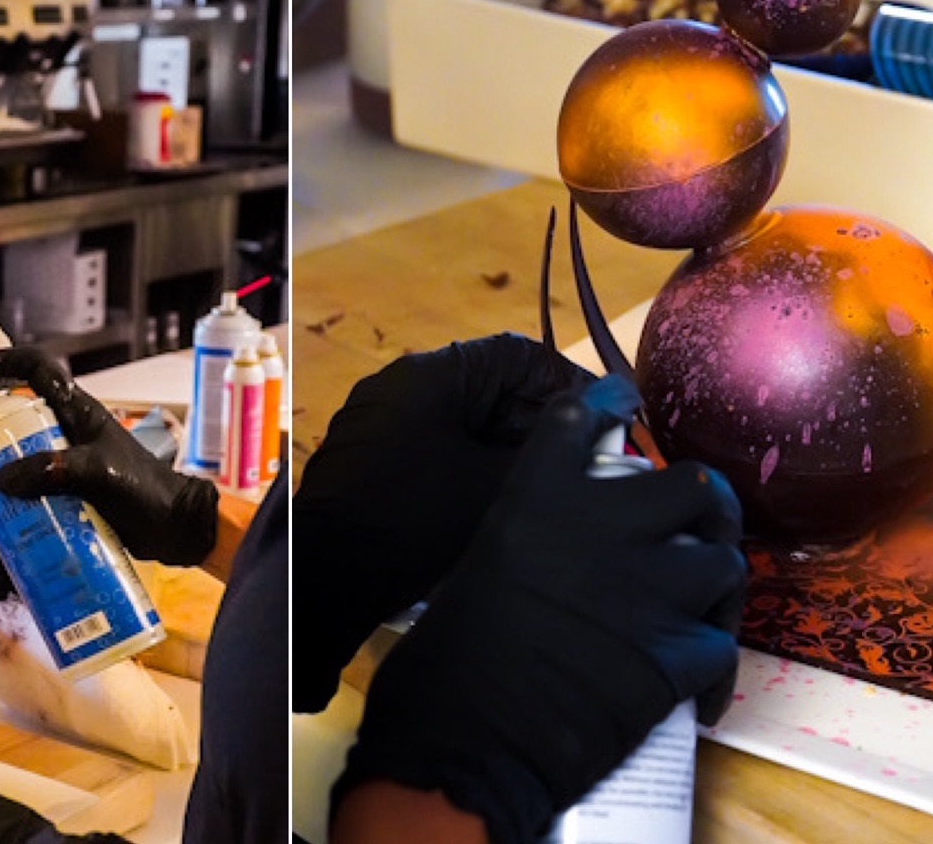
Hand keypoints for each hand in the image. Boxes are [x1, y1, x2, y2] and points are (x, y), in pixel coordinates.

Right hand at [0, 347, 217, 567]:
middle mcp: (70, 429)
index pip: (34, 368)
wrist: (176, 527)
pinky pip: (33, 485)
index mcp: (78, 410)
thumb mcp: (98, 473)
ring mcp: (70, 459)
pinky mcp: (71, 490)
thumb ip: (53, 470)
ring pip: (22, 450)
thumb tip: (1, 478)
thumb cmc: (145, 491)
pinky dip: (14, 498)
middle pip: (18, 411)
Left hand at [292, 333, 597, 711]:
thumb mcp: (493, 486)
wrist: (326, 577)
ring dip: (508, 447)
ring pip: (464, 420)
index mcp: (431, 374)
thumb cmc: (413, 520)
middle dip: (541, 420)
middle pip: (491, 387)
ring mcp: (379, 422)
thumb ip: (550, 451)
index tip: (606, 414)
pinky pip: (435, 447)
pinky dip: (472, 465)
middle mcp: (400, 386)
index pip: (518, 354)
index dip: (569, 381)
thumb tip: (593, 431)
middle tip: (585, 456)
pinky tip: (499, 502)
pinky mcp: (369, 459)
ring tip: (549, 483)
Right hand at [334, 378, 747, 843]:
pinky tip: (690, 681)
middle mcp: (605, 527)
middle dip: (700, 508)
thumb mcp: (482, 562)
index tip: (623, 400)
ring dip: (710, 586)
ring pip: (724, 564)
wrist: (468, 738)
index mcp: (541, 496)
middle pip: (692, 486)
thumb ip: (534, 533)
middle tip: (692, 526)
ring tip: (691, 608)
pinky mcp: (676, 655)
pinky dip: (709, 662)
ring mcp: (649, 589)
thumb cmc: (448, 657)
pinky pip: (722, 644)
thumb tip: (568, 541)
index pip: (585, 417)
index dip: (612, 403)